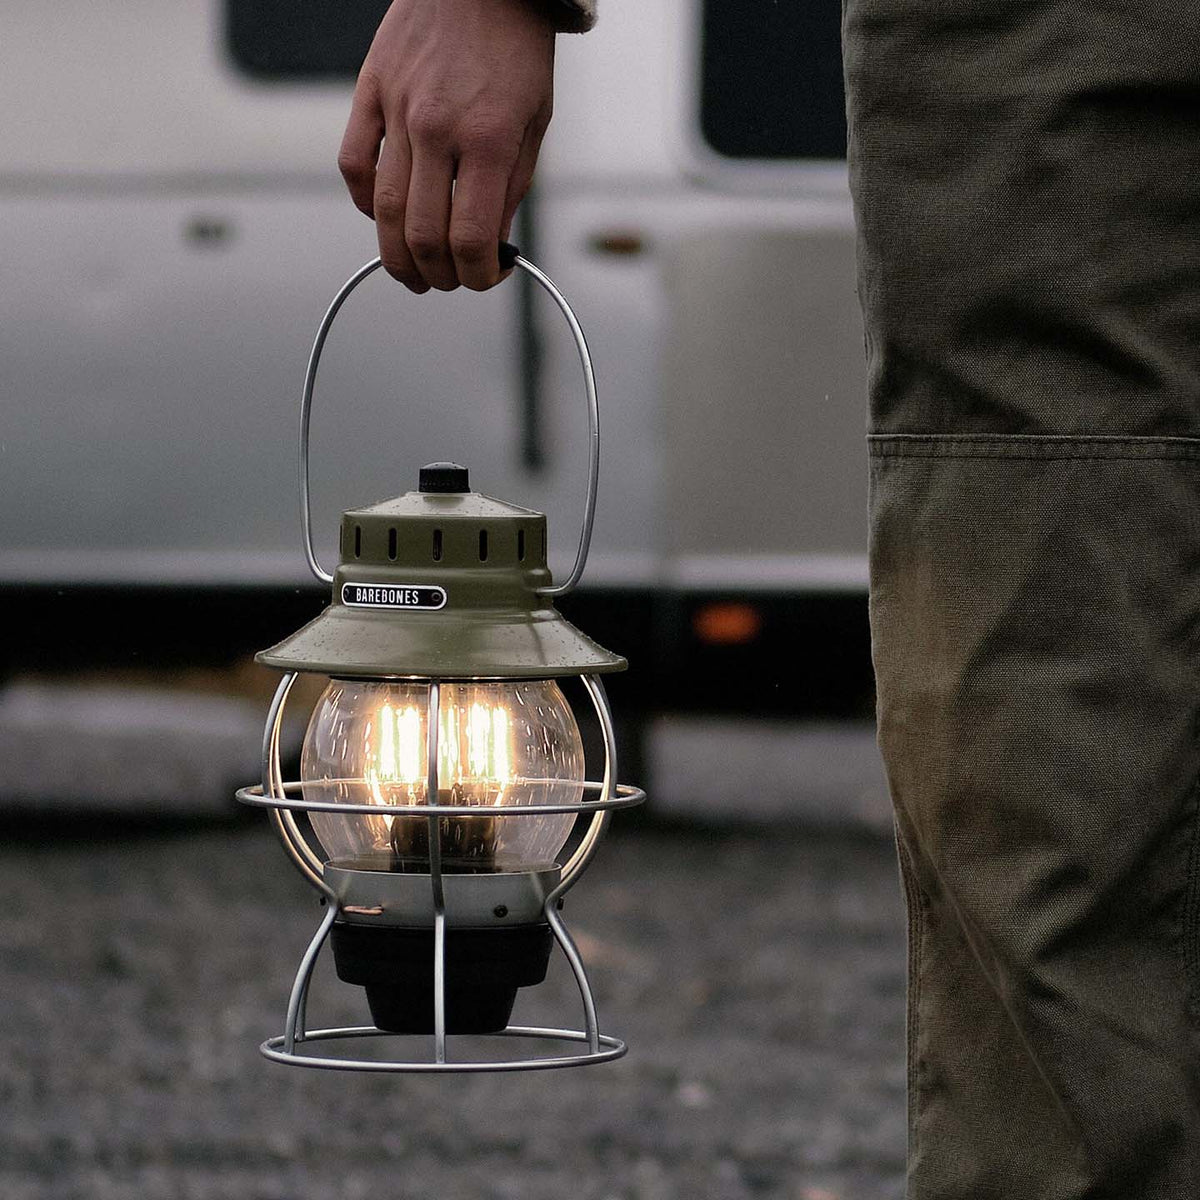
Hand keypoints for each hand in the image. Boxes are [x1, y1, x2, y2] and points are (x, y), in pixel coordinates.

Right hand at [339, 0, 556, 293]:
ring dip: (398, 257)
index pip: (473, 239)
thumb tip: (493, 245)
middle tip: (450, 280)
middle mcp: (438, 128)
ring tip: (414, 272)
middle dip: (439, 276)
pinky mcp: (370, 91)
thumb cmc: (515, 47)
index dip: (479, 275)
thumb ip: (511, 187)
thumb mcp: (536, 122)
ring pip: (384, 212)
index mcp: (489, 139)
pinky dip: (364, 203)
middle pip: (423, 237)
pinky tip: (383, 217)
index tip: (487, 277)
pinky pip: (353, 165)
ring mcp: (398, 109)